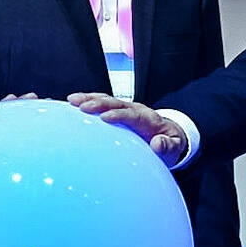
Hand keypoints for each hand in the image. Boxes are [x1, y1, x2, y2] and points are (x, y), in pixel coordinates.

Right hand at [69, 92, 187, 162]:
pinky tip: (71, 104)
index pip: (132, 115)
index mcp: (147, 119)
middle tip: (82, 106)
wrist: (167, 135)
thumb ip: (167, 146)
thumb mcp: (173, 147)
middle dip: (99, 103)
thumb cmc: (168, 143)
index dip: (119, 115)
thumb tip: (157, 144)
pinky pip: (102, 104)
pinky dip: (88, 101)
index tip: (105, 117)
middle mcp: (135, 110)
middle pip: (116, 103)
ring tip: (72, 100)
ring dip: (89, 98)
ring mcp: (125, 109)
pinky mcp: (116, 112)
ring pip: (106, 100)